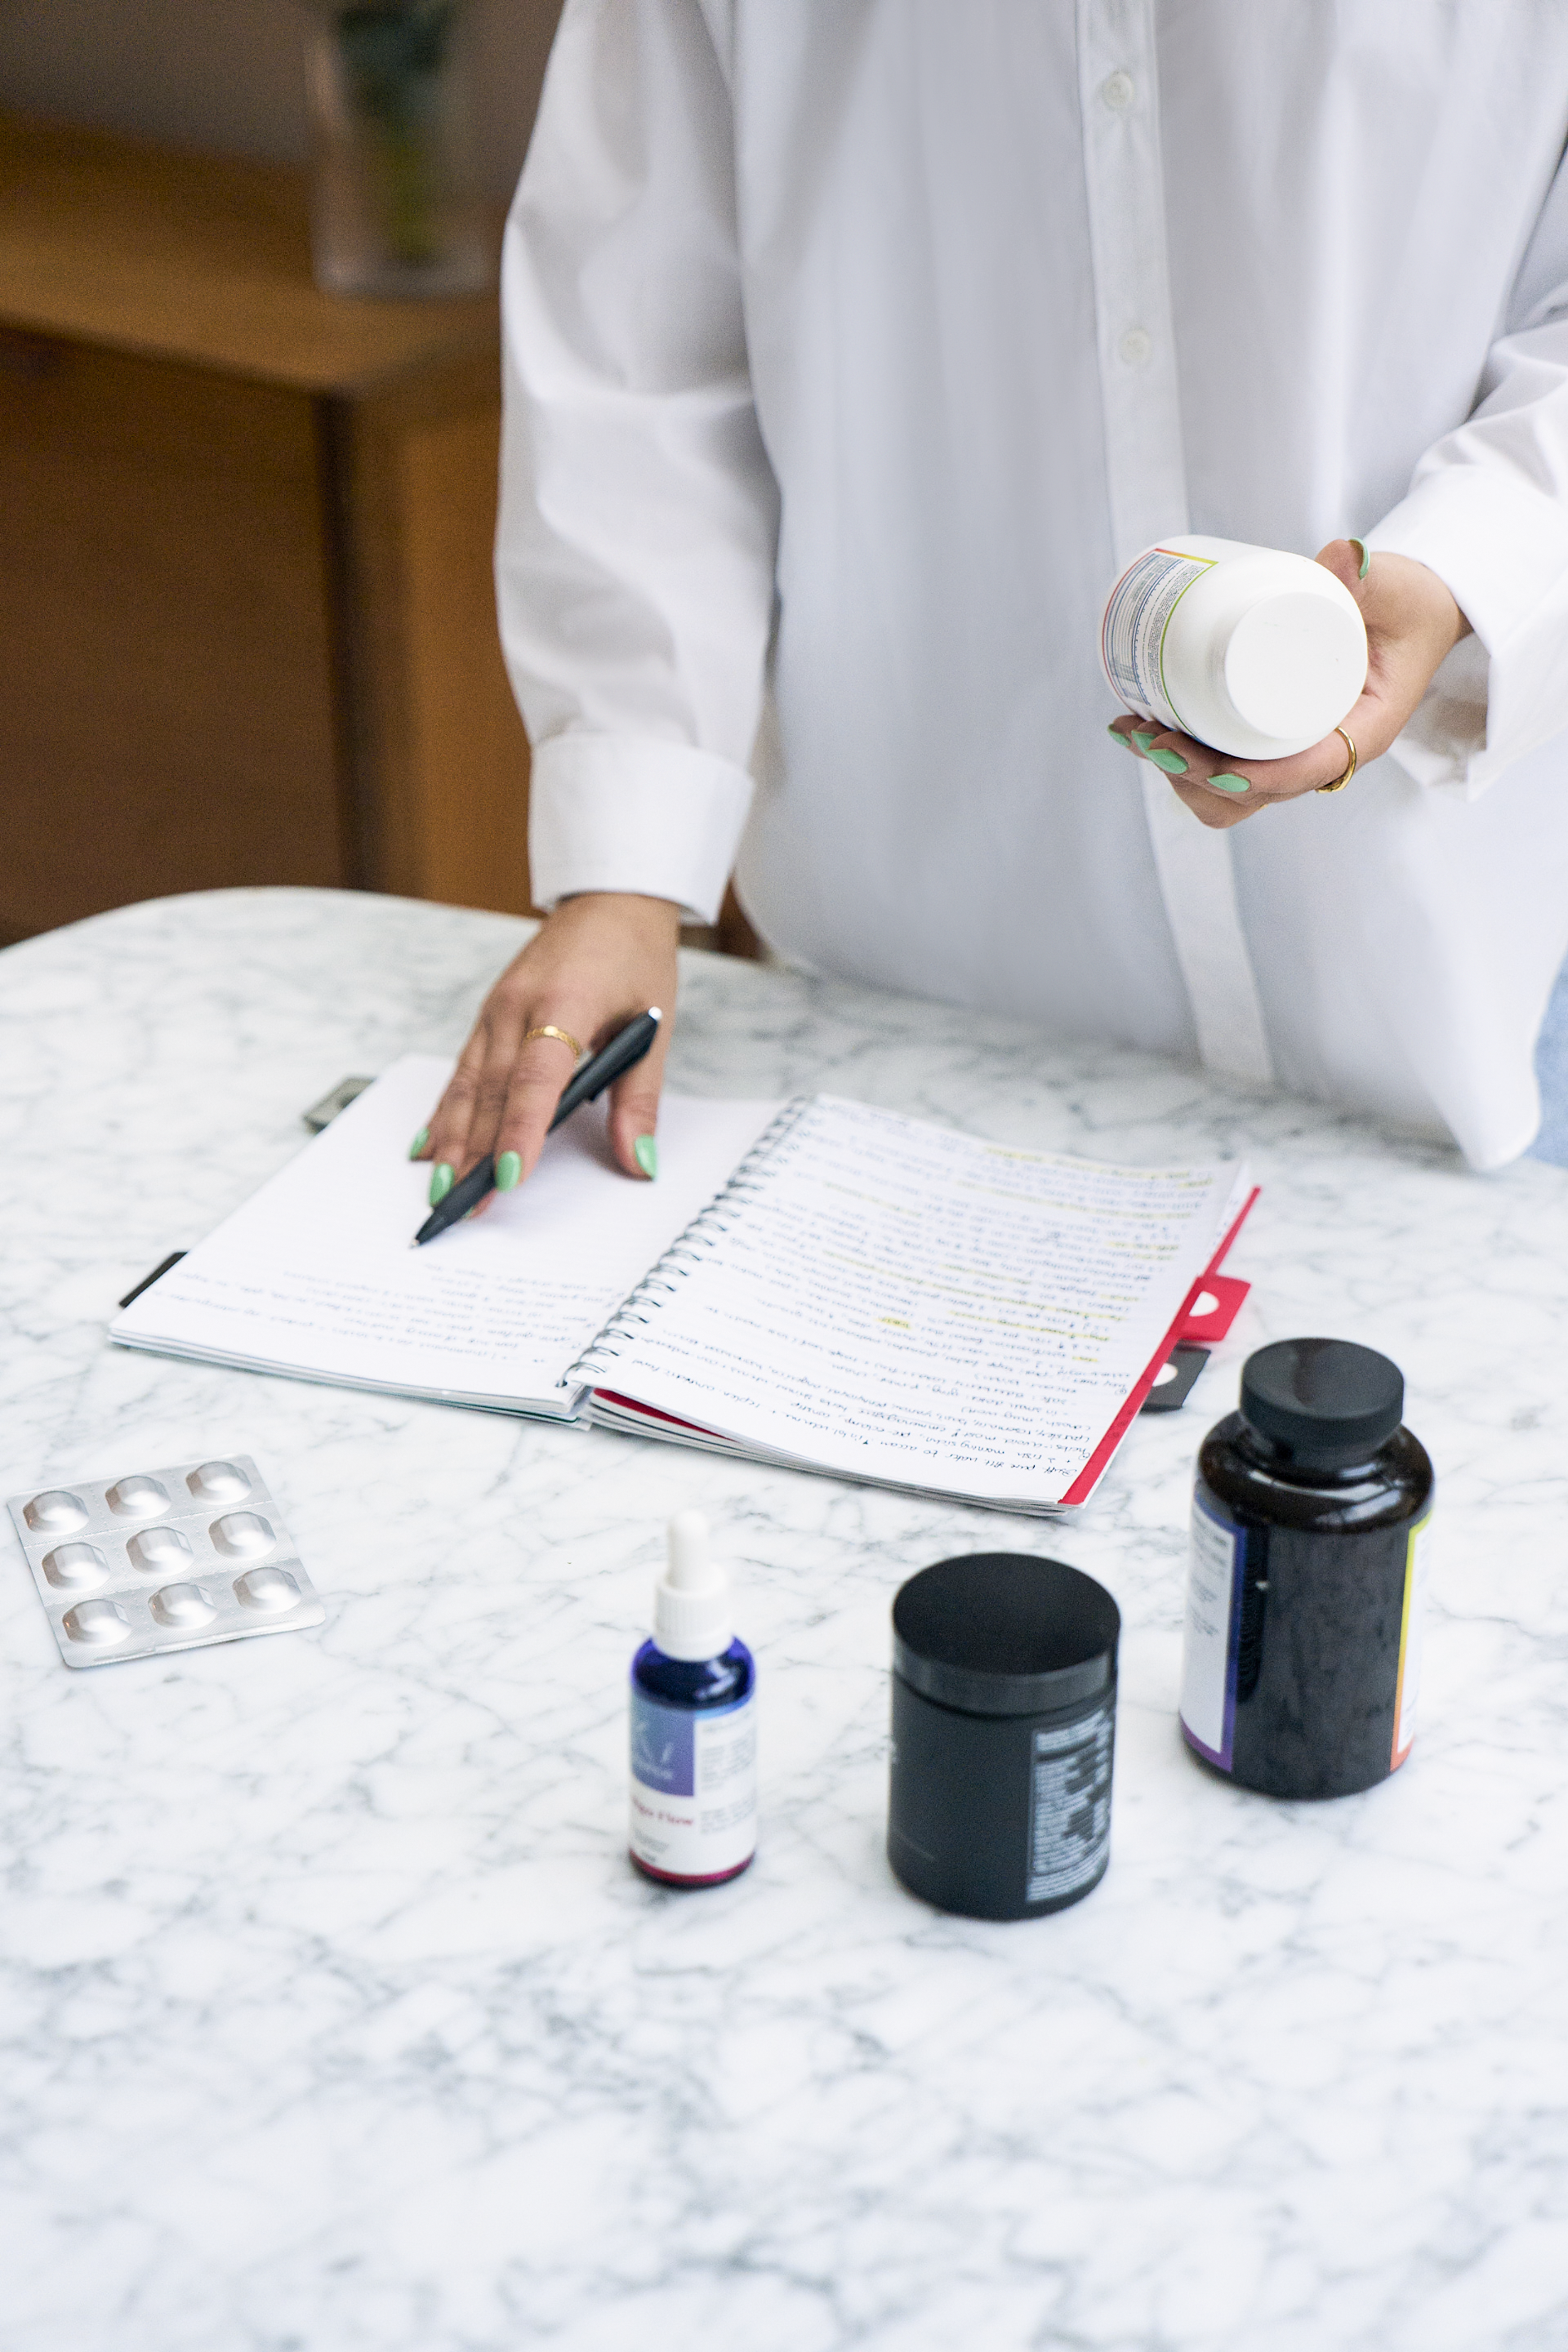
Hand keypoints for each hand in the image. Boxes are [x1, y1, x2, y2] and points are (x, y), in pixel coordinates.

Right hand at [413, 891, 681, 1202]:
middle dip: (476, 1152)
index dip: (522, 1128)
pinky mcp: (487, 1016)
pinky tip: (430, 1146)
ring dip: (452, 1139)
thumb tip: (639, 1161)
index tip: (510, 1176)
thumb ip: (640, 1099)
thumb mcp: (653, 1026)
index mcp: (565, 1001)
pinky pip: (462, 1071)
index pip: (537, 1075)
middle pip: (492, 1090)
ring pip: (467, 1084)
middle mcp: (518, 1005)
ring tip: (441, 1188)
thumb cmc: (635, 960)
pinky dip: (445, 1111)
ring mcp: (495, 1009)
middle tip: (463, 1205)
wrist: (609, 901)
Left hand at [1109, 542, 1470, 828]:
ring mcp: (1294, 754)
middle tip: (1149, 731)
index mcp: (1362, 733)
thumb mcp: (1401, 590)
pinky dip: (1178, 759)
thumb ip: (1374, 574)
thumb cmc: (1411, 606)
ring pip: (1227, 795)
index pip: (1300, 774)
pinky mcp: (1270, 741)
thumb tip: (1344, 555)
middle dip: (1192, 776)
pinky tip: (1138, 728)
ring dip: (1176, 772)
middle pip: (1249, 798)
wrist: (1414, 613)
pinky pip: (1221, 771)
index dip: (1245, 776)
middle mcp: (1324, 755)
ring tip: (1134, 727)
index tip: (1197, 757)